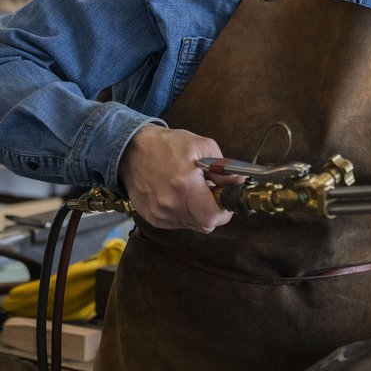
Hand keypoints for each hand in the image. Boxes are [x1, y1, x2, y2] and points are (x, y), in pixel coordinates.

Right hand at [118, 125, 244, 231]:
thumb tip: (239, 183)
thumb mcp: (201, 146)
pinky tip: (178, 195)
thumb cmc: (167, 145)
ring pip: (192, 225)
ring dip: (198, 212)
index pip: (213, 217)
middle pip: (204, 225)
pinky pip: (178, 223)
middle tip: (210, 194)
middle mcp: (170, 205)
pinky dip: (184, 213)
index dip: (225, 212)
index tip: (225, 199)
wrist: (131, 149)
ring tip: (191, 191)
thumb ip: (223, 168)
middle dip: (213, 212)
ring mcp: (159, 214)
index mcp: (184, 186)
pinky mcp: (152, 218)